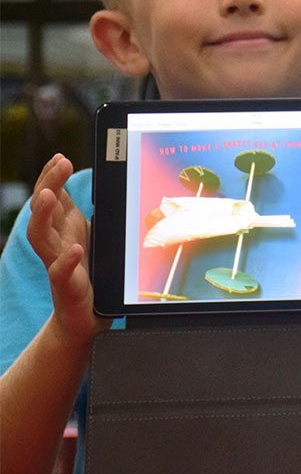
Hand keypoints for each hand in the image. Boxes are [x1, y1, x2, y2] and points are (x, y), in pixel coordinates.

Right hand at [27, 154, 107, 341]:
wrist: (83, 317)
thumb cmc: (86, 272)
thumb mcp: (85, 235)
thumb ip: (79, 213)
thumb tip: (86, 183)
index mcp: (63, 229)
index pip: (51, 197)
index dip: (52, 176)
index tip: (60, 157)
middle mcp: (56, 243)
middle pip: (43, 210)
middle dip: (49, 183)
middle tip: (60, 163)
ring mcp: (58, 264)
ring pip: (41, 238)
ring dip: (42, 215)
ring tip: (48, 196)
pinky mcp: (67, 286)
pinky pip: (62, 273)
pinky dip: (66, 260)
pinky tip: (74, 249)